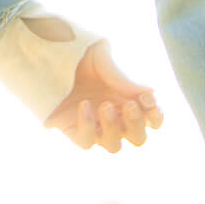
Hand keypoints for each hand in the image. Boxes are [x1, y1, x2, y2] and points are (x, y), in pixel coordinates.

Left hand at [46, 42, 162, 152]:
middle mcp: (116, 119)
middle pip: (138, 138)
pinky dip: (88, 125)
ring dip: (113, 128)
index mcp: (130, 102)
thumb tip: (150, 93)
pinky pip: (87, 141)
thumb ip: (125, 79)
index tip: (147, 100)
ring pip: (114, 146)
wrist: (49, 57)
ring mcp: (96, 128)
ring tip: (105, 106)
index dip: (155, 115)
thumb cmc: (81, 57)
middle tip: (128, 105)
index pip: (153, 120)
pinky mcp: (76, 132)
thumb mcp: (103, 60)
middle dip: (136, 124)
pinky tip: (84, 106)